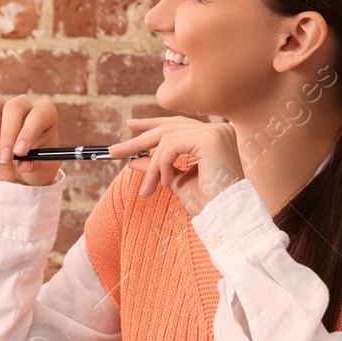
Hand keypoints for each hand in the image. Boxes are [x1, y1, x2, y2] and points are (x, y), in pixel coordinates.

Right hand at [0, 95, 60, 186]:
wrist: (23, 168)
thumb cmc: (37, 163)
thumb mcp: (41, 168)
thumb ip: (35, 164)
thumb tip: (23, 165)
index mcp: (45, 113)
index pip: (37, 115)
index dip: (28, 132)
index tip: (20, 152)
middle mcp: (24, 105)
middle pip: (13, 108)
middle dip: (8, 135)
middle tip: (5, 158)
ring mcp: (2, 108)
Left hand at [109, 115, 244, 216]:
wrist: (227, 217)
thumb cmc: (208, 204)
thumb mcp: (176, 181)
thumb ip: (157, 167)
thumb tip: (133, 160)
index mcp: (213, 137)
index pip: (178, 124)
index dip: (152, 123)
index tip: (131, 125)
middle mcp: (217, 130)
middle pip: (169, 127)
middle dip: (139, 139)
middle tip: (115, 150)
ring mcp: (216, 131)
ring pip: (167, 139)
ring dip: (152, 165)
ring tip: (148, 188)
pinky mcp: (211, 138)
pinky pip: (172, 145)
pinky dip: (162, 164)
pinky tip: (165, 182)